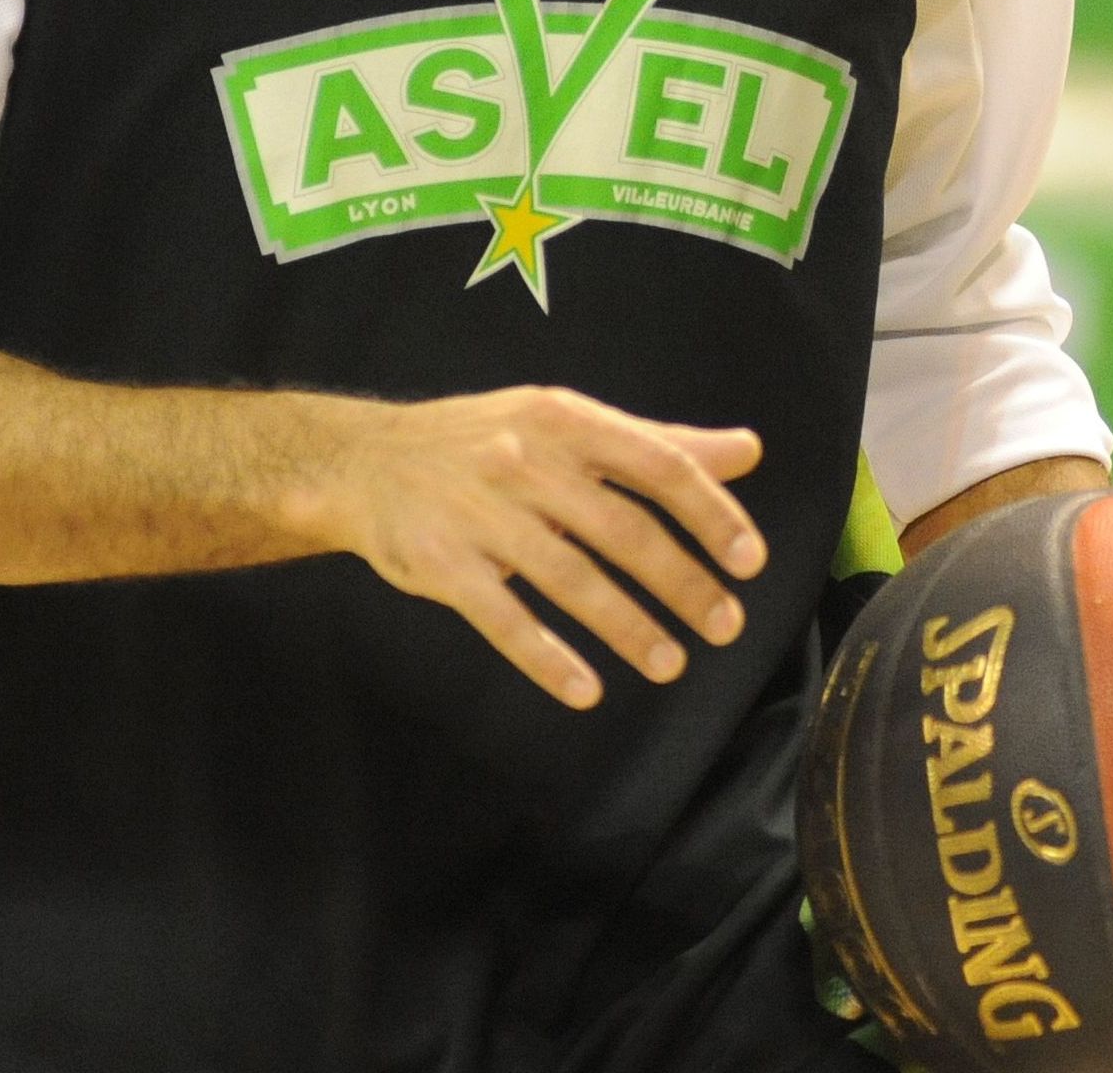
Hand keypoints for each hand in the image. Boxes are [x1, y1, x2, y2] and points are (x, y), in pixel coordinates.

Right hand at [301, 386, 766, 707]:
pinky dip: (547, 659)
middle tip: (725, 625)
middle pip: (622, 529)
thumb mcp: (566, 423)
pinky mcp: (442, 565)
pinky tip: (587, 691)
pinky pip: (504, 619)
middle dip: (682, 582)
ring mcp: (481, 515)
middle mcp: (526, 462)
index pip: (657, 465)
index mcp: (566, 421)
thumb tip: (747, 451)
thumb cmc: (483, 441)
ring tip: (670, 664)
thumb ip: (657, 443)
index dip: (710, 514)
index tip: (749, 561)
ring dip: (628, 627)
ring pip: (570, 579)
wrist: (363, 461)